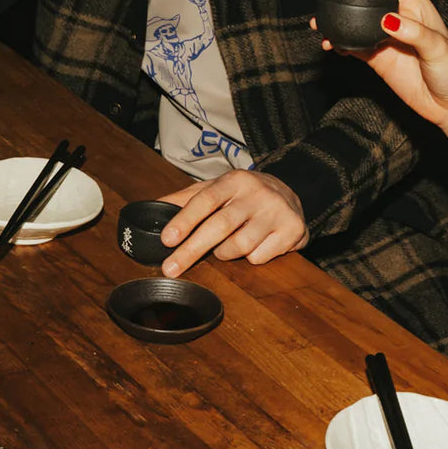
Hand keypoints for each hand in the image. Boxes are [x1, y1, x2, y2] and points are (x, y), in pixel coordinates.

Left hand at [156, 170, 309, 276]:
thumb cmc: (245, 195)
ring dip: (225, 253)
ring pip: (240, 246)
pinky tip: (255, 245)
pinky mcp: (292, 230)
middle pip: (220, 226)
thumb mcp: (218, 189)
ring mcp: (277, 211)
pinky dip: (251, 257)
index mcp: (235, 180)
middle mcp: (258, 193)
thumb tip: (155, 206)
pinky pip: (260, 257)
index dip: (185, 220)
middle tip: (171, 268)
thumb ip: (188, 198)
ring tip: (226, 246)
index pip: (206, 199)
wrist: (291, 194)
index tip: (167, 239)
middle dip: (191, 250)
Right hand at [312, 0, 447, 132]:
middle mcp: (398, 19)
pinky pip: (355, 47)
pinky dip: (341, 45)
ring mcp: (386, 39)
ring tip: (321, 32)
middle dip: (338, 6)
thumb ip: (413, 32)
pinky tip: (333, 48)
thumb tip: (387, 20)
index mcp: (413, 6)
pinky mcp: (379, 58)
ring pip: (354, 26)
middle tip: (319, 15)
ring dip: (336, 27)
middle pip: (361, 5)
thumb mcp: (437, 48)